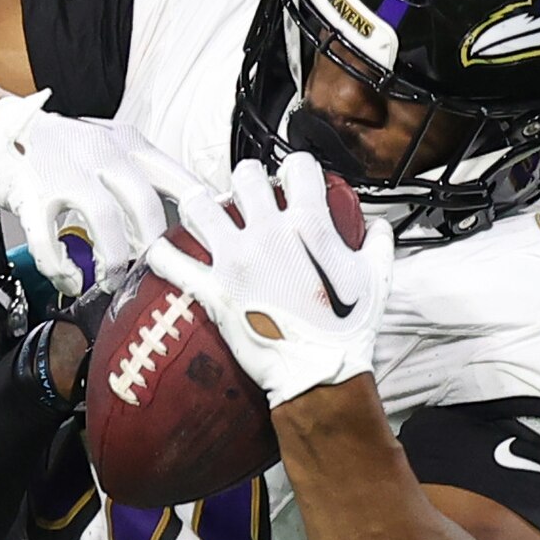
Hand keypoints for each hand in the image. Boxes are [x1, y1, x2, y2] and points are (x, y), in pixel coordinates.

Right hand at [0, 95, 189, 300]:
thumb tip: (174, 222)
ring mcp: (64, 172)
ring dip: (112, 261)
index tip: (202, 247)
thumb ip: (139, 177)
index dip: (196, 218)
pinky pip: (49, 240)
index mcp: (127, 143)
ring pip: (103, 221)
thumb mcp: (108, 149)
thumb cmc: (58, 150)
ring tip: (110, 281)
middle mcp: (100, 152)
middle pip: (144, 204)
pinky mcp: (30, 193)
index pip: (177, 179)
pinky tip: (69, 279)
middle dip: (152, 248)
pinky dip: (61, 268)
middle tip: (150, 272)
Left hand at [150, 157, 391, 405]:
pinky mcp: (212, 290)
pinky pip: (171, 262)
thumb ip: (378, 243)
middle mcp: (267, 233)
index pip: (297, 167)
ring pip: (200, 205)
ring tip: (207, 216)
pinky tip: (162, 250)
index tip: (292, 184)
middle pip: (243, 176)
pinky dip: (162, 254)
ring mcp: (235, 259)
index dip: (296, 170)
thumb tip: (376, 227)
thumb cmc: (346, 330)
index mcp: (308, 223)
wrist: (317, 373)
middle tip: (248, 199)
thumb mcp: (376, 279)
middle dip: (246, 182)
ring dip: (202, 206)